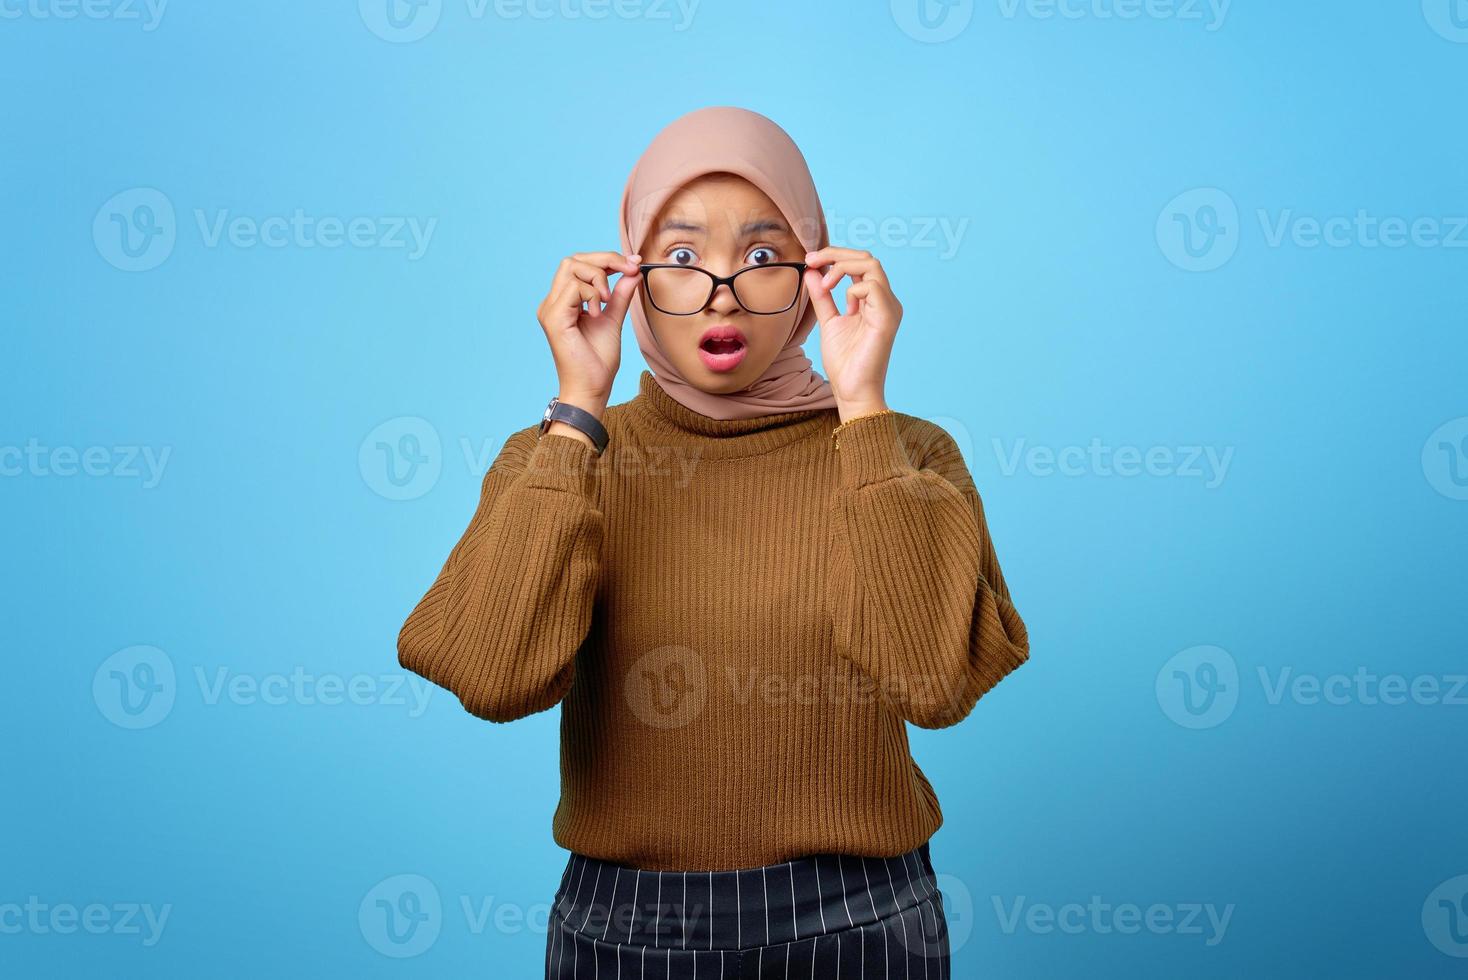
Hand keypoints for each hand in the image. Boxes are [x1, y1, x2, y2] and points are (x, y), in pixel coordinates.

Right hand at [537, 250, 641, 414]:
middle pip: (573, 259)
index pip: (579, 264)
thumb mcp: (613, 320)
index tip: (633, 264)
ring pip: (571, 267)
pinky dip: (592, 294)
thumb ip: (620, 296)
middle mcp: (552, 302)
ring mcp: (550, 309)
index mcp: (564, 302)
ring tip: (607, 302)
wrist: (591, 389)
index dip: (607, 259)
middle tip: (628, 269)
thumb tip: (632, 272)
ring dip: (598, 278)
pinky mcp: (553, 318)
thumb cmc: (597, 362)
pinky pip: (573, 287)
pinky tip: (598, 314)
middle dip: (604, 259)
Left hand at [803, 247, 901, 418]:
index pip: (859, 263)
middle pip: (867, 257)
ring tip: (825, 284)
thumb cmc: (845, 362)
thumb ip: (822, 297)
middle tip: (812, 259)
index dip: (834, 256)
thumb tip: (812, 271)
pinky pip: (873, 287)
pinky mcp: (887, 318)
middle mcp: (885, 301)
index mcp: (873, 301)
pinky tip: (844, 306)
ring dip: (842, 267)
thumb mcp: (828, 321)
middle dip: (836, 253)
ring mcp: (888, 308)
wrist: (852, 390)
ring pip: (872, 265)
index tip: (810, 259)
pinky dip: (852, 288)